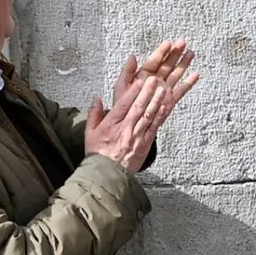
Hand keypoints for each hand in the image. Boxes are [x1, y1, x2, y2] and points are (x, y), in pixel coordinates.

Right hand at [85, 42, 200, 171]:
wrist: (107, 175)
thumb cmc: (98, 153)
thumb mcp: (90, 132)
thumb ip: (94, 114)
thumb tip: (97, 98)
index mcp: (111, 125)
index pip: (123, 105)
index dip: (133, 92)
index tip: (139, 81)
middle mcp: (125, 129)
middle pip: (138, 107)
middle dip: (147, 92)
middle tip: (154, 79)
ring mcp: (136, 137)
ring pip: (147, 116)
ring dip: (156, 101)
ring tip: (163, 89)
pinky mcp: (145, 144)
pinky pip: (154, 128)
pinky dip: (160, 116)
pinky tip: (165, 107)